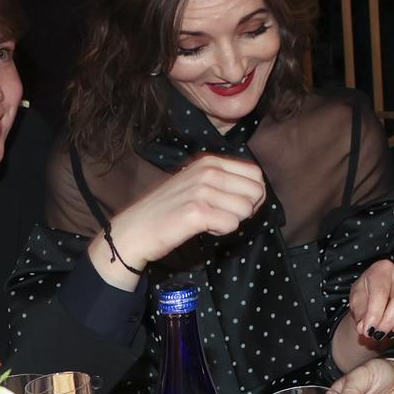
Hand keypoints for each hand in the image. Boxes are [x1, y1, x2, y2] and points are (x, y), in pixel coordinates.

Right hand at [108, 153, 266, 267]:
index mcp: (210, 161)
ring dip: (231, 221)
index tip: (235, 205)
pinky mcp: (197, 212)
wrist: (135, 229)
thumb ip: (225, 181)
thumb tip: (258, 191)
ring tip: (207, 220)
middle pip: (256, 191)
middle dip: (245, 209)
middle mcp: (208, 171)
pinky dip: (221, 231)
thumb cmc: (169, 209)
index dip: (253, 194)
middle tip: (221, 215)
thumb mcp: (197, 183)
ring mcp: (202, 190)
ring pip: (246, 209)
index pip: (255, 173)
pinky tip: (202, 228)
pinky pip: (232, 224)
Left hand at [347, 258, 393, 342]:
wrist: (375, 304)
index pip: (381, 292)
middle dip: (389, 321)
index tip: (368, 330)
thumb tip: (364, 327)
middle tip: (378, 334)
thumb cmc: (365, 300)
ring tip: (388, 333)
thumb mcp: (356, 303)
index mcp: (382, 269)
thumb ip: (360, 313)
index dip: (374, 314)